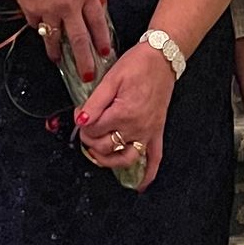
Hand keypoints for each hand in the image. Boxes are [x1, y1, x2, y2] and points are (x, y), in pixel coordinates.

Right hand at [0, 0, 112, 81]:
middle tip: (87, 76)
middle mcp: (69, 4)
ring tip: (58, 60)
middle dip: (84, 61)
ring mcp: (48, 8)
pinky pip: (37, 24)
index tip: (104, 53)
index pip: (97, 23)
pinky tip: (40, 25)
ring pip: (55, 38)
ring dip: (57, 52)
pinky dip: (39, 26)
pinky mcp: (30, 9)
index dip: (101, 40)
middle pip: (79, 39)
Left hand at [74, 42, 174, 188]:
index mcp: (123, 113)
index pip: (93, 129)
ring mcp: (148, 132)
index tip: (81, 112)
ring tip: (97, 154)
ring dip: (108, 162)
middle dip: (89, 140)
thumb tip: (81, 120)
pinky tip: (139, 185)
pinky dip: (147, 174)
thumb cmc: (137, 65)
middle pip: (105, 146)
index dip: (82, 122)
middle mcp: (137, 127)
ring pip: (125, 159)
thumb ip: (94, 103)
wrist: (162, 58)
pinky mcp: (157, 132)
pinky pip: (154, 159)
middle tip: (86, 128)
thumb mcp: (111, 79)